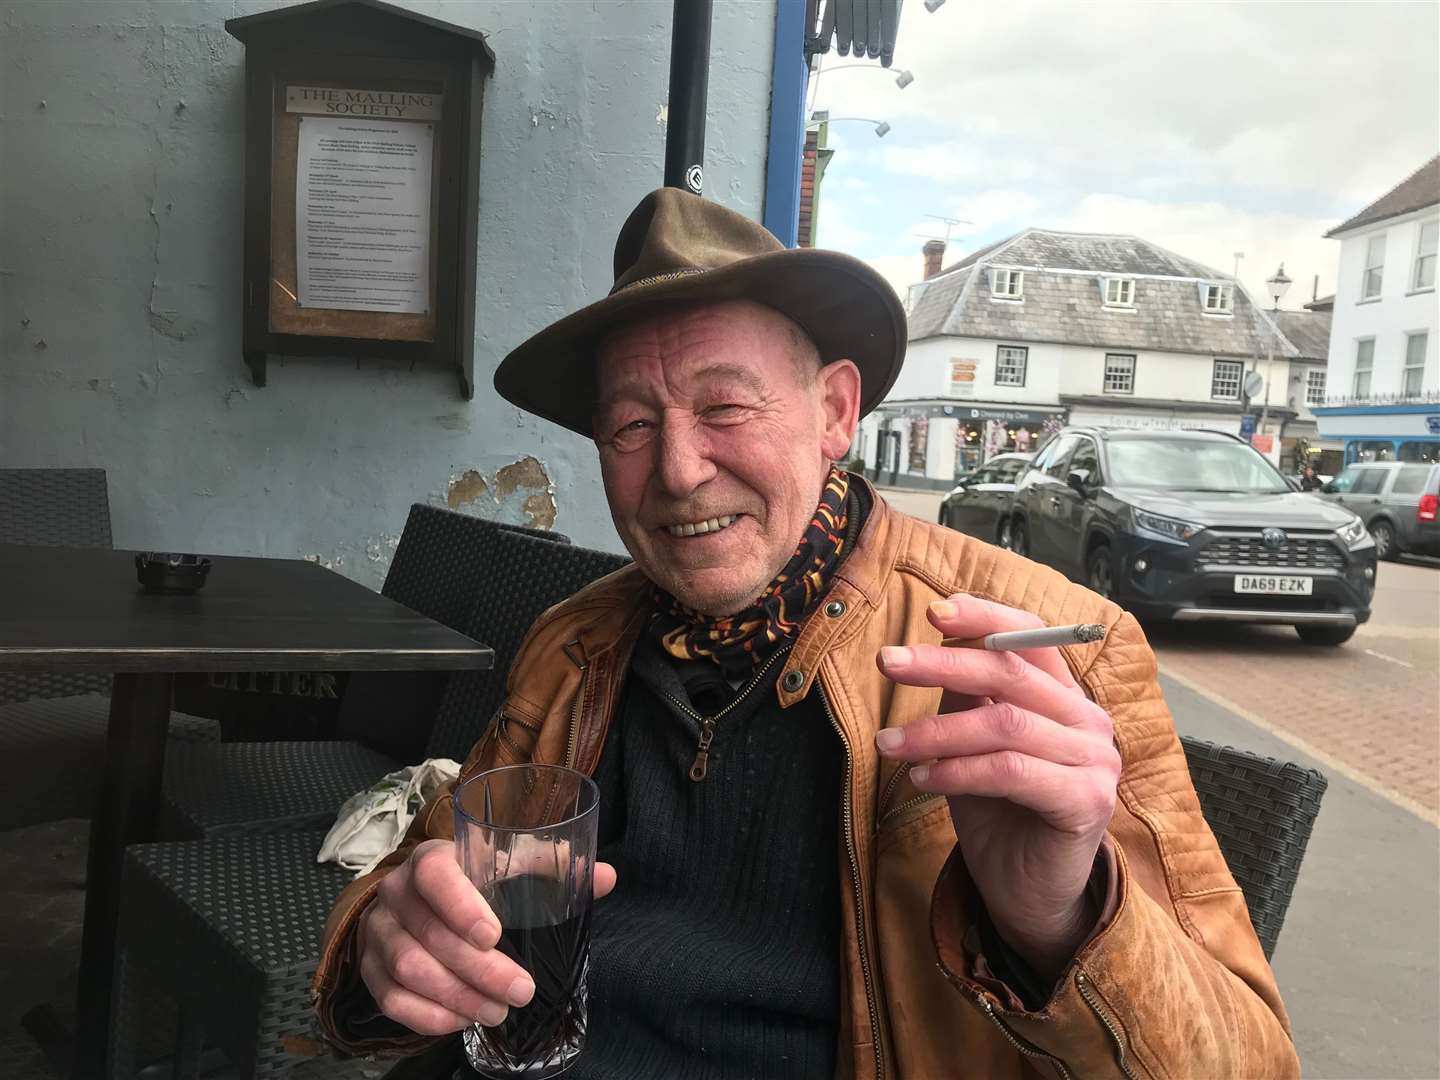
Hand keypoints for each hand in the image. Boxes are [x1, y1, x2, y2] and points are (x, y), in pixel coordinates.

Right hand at [357, 838, 616, 1034]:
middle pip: (429, 935)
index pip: (436, 876)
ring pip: (409, 970)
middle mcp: (396, 891)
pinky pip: (391, 1000)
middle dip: (479, 970)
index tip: (494, 935)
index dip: (461, 906)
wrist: (414, 901)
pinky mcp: (370, 968)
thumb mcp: (507, 866)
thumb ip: (552, 869)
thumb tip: (605, 877)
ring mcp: (378, 931)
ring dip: (457, 997)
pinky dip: (429, 1017)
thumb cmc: (473, 882)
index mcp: (431, 859)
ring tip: (497, 1011)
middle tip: (521, 991)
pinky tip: (463, 1020)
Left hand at [875, 596, 1119, 979]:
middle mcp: (1087, 719)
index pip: (1032, 637)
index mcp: (1063, 696)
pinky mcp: (1088, 801)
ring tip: (889, 743)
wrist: (1028, 893)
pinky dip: (958, 770)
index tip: (934, 612)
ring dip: (937, 730)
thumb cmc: (998, 814)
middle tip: (888, 661)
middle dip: (943, 663)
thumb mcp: (971, 747)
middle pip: (1012, 673)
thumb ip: (964, 702)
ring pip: (1006, 724)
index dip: (985, 616)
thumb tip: (929, 654)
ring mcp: (1095, 759)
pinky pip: (1012, 770)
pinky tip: (922, 778)